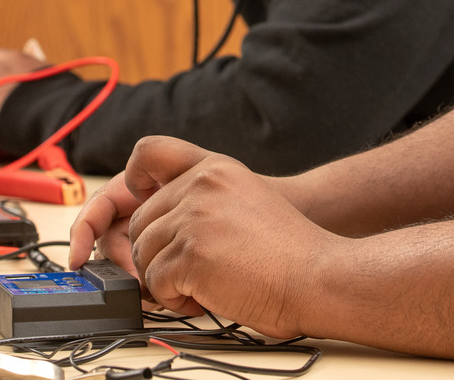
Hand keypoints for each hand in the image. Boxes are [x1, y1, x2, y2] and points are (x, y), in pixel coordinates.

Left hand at [87, 136, 339, 336]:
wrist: (319, 276)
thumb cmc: (290, 251)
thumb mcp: (246, 197)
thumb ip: (206, 196)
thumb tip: (162, 223)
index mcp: (214, 168)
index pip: (149, 152)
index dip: (135, 177)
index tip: (139, 199)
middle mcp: (201, 186)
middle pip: (142, 221)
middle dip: (156, 253)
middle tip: (187, 273)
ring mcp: (193, 219)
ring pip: (143, 255)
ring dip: (165, 280)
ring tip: (201, 289)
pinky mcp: (190, 256)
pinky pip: (155, 284)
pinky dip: (173, 301)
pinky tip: (204, 300)